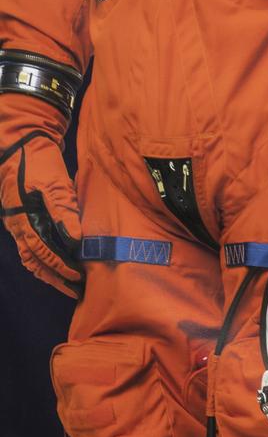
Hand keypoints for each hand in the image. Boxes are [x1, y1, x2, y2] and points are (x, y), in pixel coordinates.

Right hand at [0, 130, 81, 297]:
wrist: (21, 148)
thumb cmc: (38, 164)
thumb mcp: (54, 183)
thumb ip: (64, 210)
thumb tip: (76, 237)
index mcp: (25, 220)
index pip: (44, 252)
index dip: (61, 266)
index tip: (79, 277)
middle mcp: (18, 227)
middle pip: (36, 261)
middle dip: (56, 276)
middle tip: (78, 289)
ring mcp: (18, 224)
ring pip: (31, 258)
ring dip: (49, 273)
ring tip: (69, 285)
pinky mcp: (23, 220)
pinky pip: (30, 248)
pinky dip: (42, 261)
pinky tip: (57, 267)